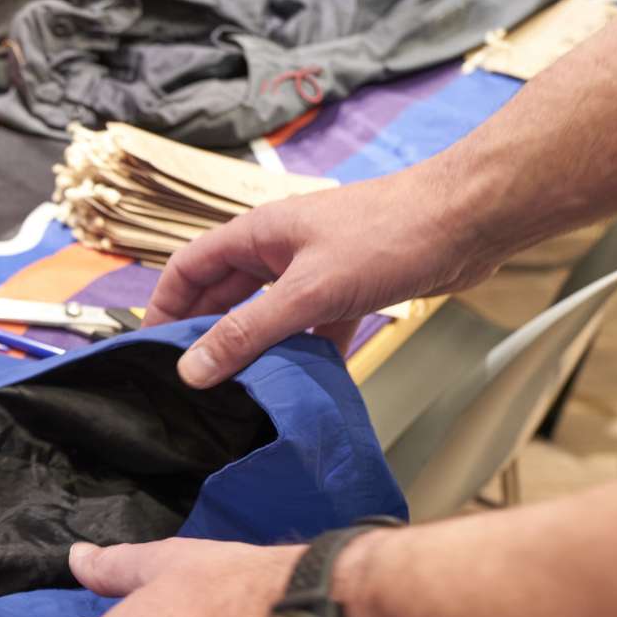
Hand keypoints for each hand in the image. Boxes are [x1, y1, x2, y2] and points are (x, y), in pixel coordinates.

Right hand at [149, 169, 507, 386]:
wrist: (467, 220)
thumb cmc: (389, 235)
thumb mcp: (308, 291)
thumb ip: (248, 332)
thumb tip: (192, 369)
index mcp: (258, 233)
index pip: (190, 268)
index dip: (165, 306)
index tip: (149, 352)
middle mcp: (282, 248)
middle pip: (227, 294)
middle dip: (208, 335)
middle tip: (193, 386)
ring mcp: (318, 269)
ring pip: (272, 314)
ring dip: (258, 350)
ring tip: (241, 395)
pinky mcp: (353, 289)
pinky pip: (315, 327)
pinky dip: (307, 353)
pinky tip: (306, 385)